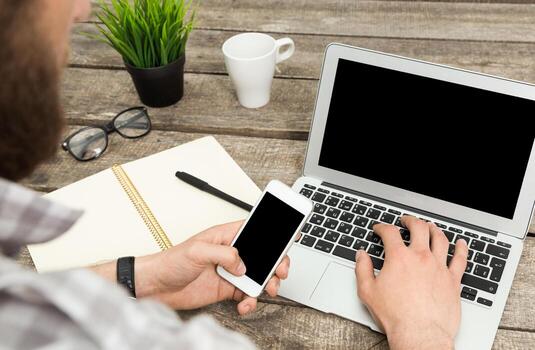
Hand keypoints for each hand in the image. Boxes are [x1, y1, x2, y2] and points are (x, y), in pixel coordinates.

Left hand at [135, 221, 289, 314]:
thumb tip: (243, 264)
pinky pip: (247, 295)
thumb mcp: (197, 251)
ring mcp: (231, 272)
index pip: (256, 230)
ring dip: (266, 284)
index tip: (290, 235)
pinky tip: (245, 305)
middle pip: (264, 255)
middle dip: (276, 263)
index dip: (274, 232)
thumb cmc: (171, 261)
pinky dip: (250, 302)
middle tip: (280, 272)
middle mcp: (232, 253)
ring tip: (266, 290)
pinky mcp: (227, 289)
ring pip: (259, 276)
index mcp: (226, 236)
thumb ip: (224, 254)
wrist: (158, 287)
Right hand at [354, 216, 467, 349]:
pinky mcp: (453, 280)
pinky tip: (461, 243)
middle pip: (419, 228)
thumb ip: (362, 269)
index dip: (382, 227)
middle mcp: (421, 258)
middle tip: (406, 220)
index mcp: (399, 258)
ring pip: (440, 239)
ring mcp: (439, 267)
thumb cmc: (396, 316)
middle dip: (411, 220)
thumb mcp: (367, 291)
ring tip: (430, 226)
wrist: (420, 334)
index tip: (380, 228)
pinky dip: (461, 248)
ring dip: (434, 228)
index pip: (390, 233)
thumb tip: (361, 256)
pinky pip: (460, 259)